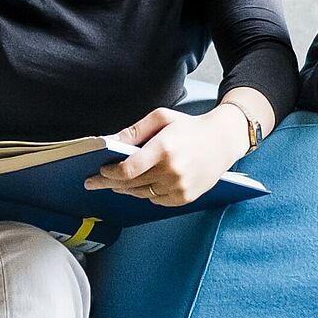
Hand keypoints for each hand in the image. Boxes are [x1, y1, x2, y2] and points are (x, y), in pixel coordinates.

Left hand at [83, 106, 248, 205]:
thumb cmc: (190, 127)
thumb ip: (134, 130)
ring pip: (141, 194)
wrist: (222, 141)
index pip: (127, 169)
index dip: (109, 173)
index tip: (100, 170)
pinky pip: (155, 200)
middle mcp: (171, 171)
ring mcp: (179, 187)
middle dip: (109, 183)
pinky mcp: (184, 198)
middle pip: (130, 184)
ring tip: (114, 183)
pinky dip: (145, 193)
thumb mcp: (161, 118)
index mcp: (163, 149)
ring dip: (125, 189)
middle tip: (94, 182)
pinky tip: (141, 184)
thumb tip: (110, 140)